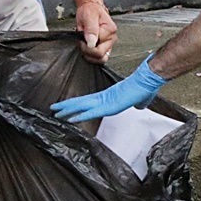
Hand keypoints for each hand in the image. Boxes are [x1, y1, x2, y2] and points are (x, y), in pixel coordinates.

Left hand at [52, 56, 168, 121]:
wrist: (147, 81)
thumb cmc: (145, 88)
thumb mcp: (141, 100)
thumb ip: (138, 103)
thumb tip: (140, 106)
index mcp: (109, 96)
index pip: (89, 101)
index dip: (77, 104)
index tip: (68, 107)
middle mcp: (103, 98)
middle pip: (81, 102)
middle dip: (66, 106)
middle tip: (53, 108)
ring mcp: (104, 101)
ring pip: (81, 105)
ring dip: (67, 110)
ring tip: (55, 112)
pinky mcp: (108, 106)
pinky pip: (90, 112)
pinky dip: (80, 116)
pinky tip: (70, 119)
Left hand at [75, 0, 116, 63]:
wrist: (91, 8)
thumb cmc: (90, 11)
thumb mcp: (89, 16)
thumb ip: (91, 30)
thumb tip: (91, 44)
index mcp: (110, 30)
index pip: (97, 47)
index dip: (85, 45)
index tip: (80, 38)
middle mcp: (112, 38)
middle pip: (100, 55)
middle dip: (87, 51)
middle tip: (81, 42)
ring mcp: (110, 44)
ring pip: (102, 59)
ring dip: (90, 56)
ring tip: (84, 47)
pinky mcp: (107, 47)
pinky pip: (101, 58)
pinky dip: (92, 57)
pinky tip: (87, 50)